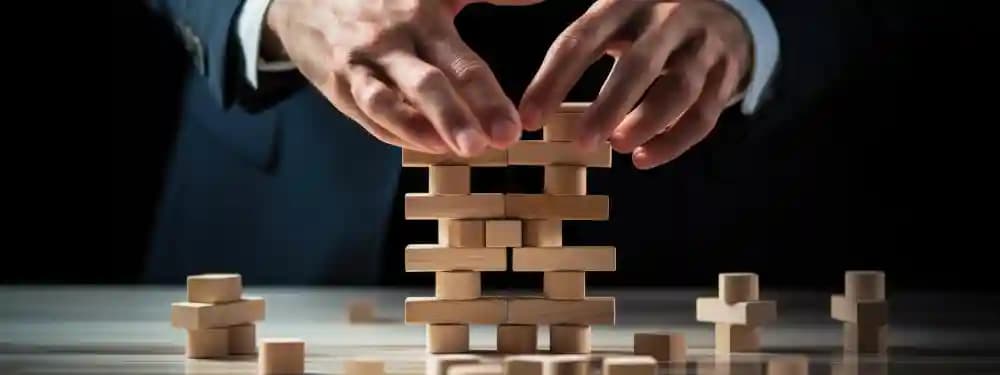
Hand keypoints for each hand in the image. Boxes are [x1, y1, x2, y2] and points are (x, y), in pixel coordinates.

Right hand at [264, 0, 531, 155]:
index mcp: (421, 16)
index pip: (460, 62)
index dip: (488, 97)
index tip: (513, 128)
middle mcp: (392, 42)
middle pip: (427, 84)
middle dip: (457, 116)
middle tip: (489, 144)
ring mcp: (361, 66)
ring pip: (388, 104)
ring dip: (419, 131)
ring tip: (451, 150)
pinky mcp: (339, 86)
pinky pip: (367, 116)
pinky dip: (394, 133)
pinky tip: (423, 147)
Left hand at [519, 0, 751, 168]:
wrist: (723, 14)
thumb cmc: (646, 25)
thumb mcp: (613, 19)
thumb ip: (578, 48)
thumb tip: (528, 108)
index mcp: (624, 1)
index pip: (582, 39)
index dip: (553, 80)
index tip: (530, 119)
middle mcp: (668, 16)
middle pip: (639, 63)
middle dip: (609, 106)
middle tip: (582, 142)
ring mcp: (703, 44)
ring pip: (679, 88)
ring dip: (647, 122)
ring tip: (619, 147)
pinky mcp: (728, 73)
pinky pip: (704, 114)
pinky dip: (675, 141)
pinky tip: (645, 159)